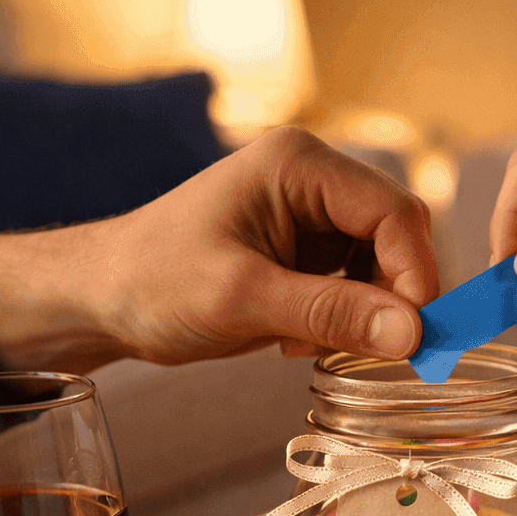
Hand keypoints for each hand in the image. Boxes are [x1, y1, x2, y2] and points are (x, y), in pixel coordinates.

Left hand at [0, 126, 437, 370]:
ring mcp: (309, 215)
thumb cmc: (151, 282)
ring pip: (382, 265)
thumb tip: (413, 334)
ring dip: (367, 313)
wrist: (98, 298)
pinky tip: (296, 341)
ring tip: (311, 345)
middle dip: (394, 296)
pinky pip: (354, 285)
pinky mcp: (302, 251)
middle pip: (397, 236)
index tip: (418, 336)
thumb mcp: (242, 299)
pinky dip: (343, 320)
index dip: (416, 275)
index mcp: (299, 164)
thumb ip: (330, 313)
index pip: (394, 213)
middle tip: (382, 351)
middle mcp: (313, 180)